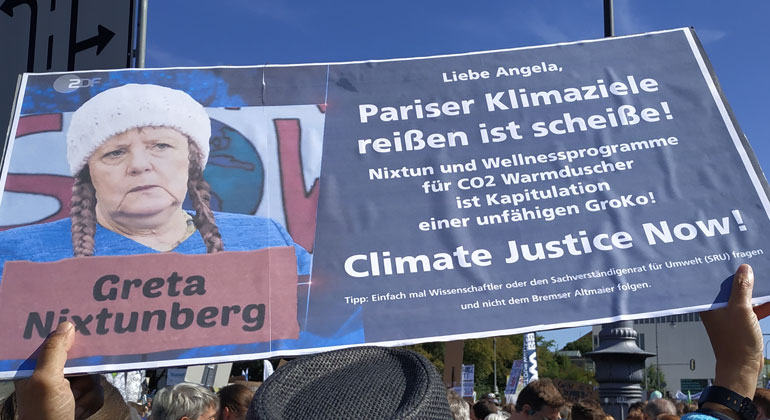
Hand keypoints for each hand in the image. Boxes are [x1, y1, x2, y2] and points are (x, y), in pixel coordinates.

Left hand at [14, 322, 102, 419]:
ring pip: (90, 373)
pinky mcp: (77, 401)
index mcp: (33, 370)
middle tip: (77, 377)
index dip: (65, 334)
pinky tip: (79, 410)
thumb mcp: (47, 380)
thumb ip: (55, 351)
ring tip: (75, 403)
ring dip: (88, 389)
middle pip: (76, 357)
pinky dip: (91, 400)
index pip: (50, 342)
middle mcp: (47, 378)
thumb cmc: (45, 415)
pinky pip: (96, 389)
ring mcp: (63, 391)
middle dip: (82, 369)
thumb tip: (67, 325)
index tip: (81, 324)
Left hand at [700, 264, 763, 405]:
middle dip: (739, 276)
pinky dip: (760, 302)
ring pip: (742, 296)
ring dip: (752, 288)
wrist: (743, 367)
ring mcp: (729, 315)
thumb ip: (742, 288)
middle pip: (728, 287)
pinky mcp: (741, 322)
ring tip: (760, 272)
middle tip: (747, 260)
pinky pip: (751, 307)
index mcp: (708, 304)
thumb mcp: (741, 310)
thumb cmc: (736, 342)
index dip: (719, 268)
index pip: (711, 281)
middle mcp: (716, 308)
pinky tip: (768, 294)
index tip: (726, 255)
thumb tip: (743, 268)